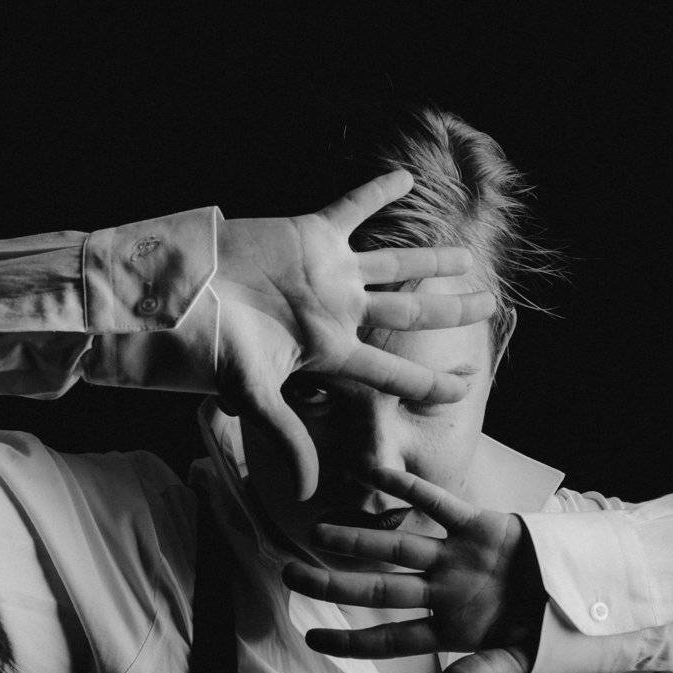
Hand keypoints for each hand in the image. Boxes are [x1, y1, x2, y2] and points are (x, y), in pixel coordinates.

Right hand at [211, 170, 494, 499]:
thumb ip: (287, 437)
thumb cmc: (213, 345)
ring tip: (466, 258)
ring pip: (395, 266)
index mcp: (333, 351)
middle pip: (409, 314)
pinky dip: (377, 192)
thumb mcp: (253, 394)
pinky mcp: (310, 236)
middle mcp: (338, 313)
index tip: (469, 384)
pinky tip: (405, 178)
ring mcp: (328, 274)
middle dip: (451, 311)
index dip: (434, 382)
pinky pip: (352, 209)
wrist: (182, 292)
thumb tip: (307, 493)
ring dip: (431, 261)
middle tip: (490, 305)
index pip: (396, 372)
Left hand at [281, 468, 546, 672]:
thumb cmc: (553, 635)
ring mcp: (458, 558)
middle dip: (333, 583)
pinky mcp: (480, 525)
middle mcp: (444, 592)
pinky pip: (437, 504)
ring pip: (398, 547)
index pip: (390, 639)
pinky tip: (373, 475)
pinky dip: (407, 489)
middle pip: (379, 590)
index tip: (312, 640)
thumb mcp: (520, 662)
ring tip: (317, 532)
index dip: (351, 642)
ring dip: (358, 540)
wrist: (592, 597)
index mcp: (450, 629)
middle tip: (289, 575)